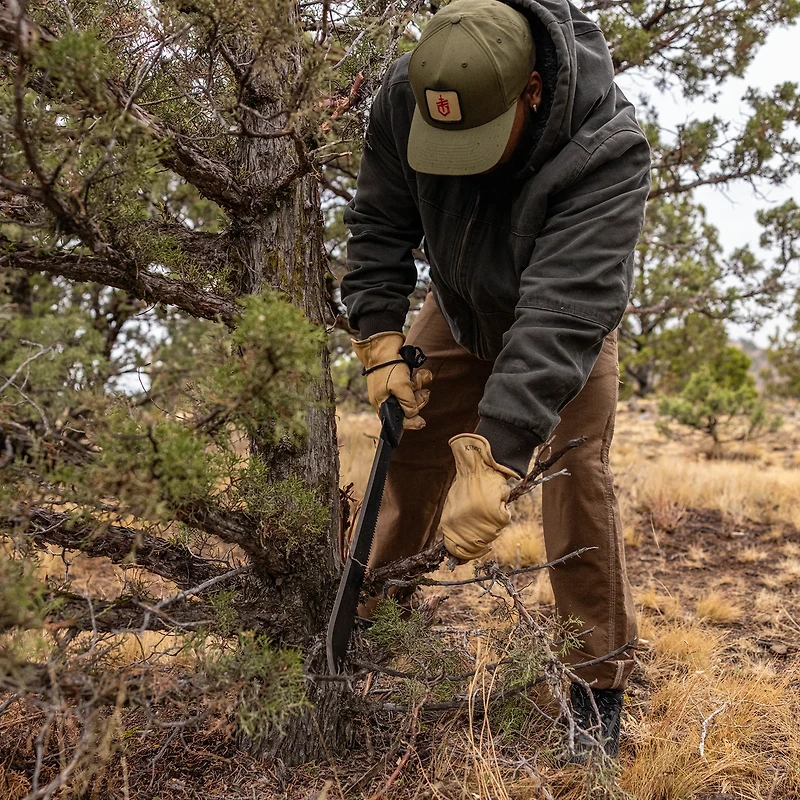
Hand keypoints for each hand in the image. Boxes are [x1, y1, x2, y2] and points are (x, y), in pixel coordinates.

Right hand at [352, 332, 432, 429]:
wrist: (382, 345)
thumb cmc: (387, 366)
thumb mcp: (400, 388)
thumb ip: (408, 404)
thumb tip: (412, 414)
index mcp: (382, 404)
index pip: (397, 421)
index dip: (410, 423)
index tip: (422, 423)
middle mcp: (388, 398)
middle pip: (409, 408)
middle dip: (418, 400)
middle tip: (423, 393)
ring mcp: (395, 387)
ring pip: (413, 394)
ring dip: (419, 385)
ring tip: (418, 377)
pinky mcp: (400, 377)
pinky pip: (413, 382)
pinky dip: (419, 377)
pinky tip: (420, 372)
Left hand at [441, 434, 519, 559]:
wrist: (478, 466)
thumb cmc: (466, 486)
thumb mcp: (453, 508)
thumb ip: (455, 528)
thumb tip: (457, 553)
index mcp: (449, 525)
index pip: (457, 551)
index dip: (466, 555)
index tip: (473, 552)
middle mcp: (462, 526)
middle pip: (477, 546)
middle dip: (483, 539)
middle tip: (484, 521)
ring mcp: (479, 522)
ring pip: (493, 534)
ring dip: (493, 523)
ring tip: (488, 505)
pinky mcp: (494, 515)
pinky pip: (503, 520)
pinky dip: (503, 511)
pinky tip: (496, 500)